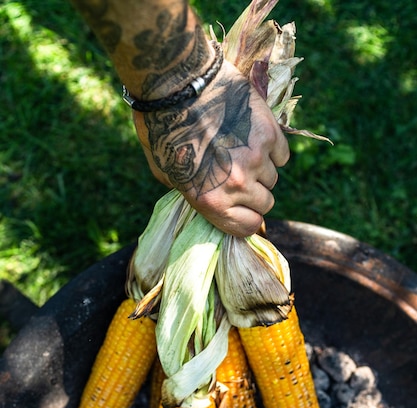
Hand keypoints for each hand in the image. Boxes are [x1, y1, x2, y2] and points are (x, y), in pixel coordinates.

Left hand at [133, 59, 289, 236]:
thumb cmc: (162, 128)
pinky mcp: (269, 133)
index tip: (244, 207)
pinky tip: (253, 135)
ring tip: (241, 148)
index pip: (248, 226)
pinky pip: (281, 153)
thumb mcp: (165, 173)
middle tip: (239, 172)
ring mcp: (256, 159)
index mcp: (211, 201)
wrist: (176, 82)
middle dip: (254, 191)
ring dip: (261, 167)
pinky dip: (272, 148)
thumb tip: (210, 199)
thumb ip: (191, 193)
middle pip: (266, 202)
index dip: (247, 217)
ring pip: (273, 176)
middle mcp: (237, 185)